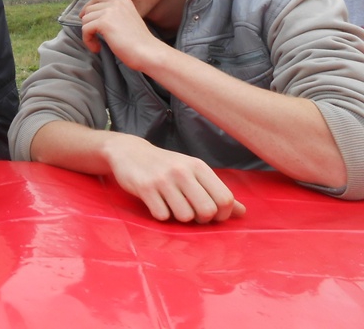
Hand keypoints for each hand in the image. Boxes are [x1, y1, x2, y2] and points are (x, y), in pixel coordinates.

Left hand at [79, 0, 160, 69]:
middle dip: (88, 24)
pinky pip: (85, 29)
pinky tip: (97, 48)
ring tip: (97, 45)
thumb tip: (92, 15)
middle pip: (89, 9)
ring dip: (88, 34)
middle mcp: (117, 3)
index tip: (87, 20)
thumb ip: (114, 15)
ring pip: (85, 19)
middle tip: (93, 37)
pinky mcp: (104, 22)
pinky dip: (87, 40)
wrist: (147, 52)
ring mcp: (110, 11)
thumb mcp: (127, 21)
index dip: (89, 8)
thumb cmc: (138, 42)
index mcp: (123, 1)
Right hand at [105, 135, 246, 222]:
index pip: (224, 199)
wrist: (129, 151)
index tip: (211, 214)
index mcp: (198, 166)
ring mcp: (163, 179)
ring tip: (172, 206)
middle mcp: (182, 171)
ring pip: (185, 216)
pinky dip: (161, 215)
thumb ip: (216, 191)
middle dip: (201, 219)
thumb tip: (242, 212)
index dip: (222, 214)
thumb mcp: (192, 172)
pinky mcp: (145, 188)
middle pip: (207, 210)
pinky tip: (156, 203)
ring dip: (179, 217)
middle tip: (192, 213)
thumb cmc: (165, 165)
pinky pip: (162, 215)